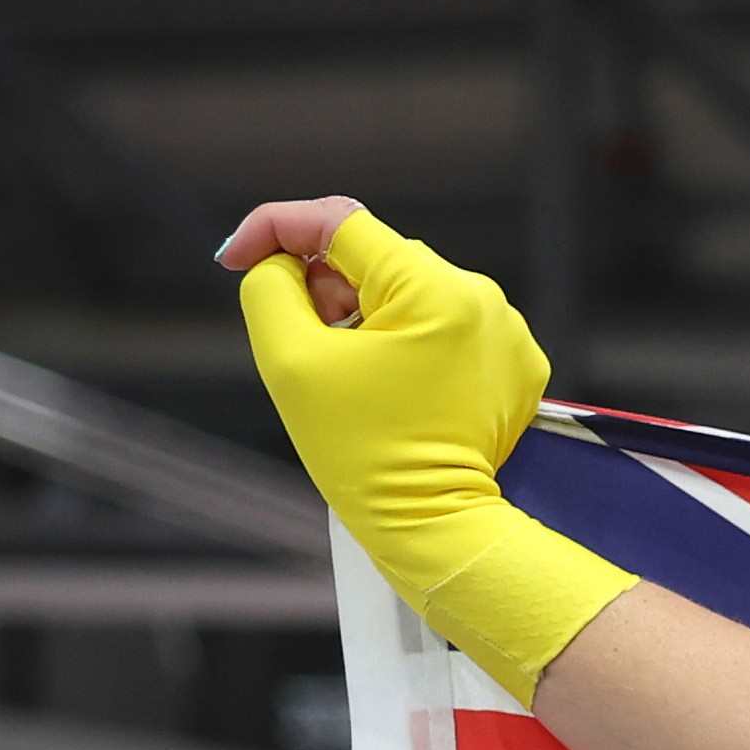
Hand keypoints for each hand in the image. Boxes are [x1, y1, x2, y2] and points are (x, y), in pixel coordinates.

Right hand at [219, 197, 626, 701]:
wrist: (440, 528)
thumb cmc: (364, 452)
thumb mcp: (291, 361)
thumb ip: (271, 288)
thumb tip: (284, 261)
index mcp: (434, 287)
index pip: (339, 221)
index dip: (275, 229)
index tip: (235, 261)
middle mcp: (482, 298)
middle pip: (376, 258)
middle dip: (324, 285)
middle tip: (303, 337)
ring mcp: (506, 332)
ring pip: (410, 292)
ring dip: (364, 314)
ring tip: (348, 372)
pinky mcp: (515, 364)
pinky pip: (445, 329)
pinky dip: (406, 342)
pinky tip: (391, 388)